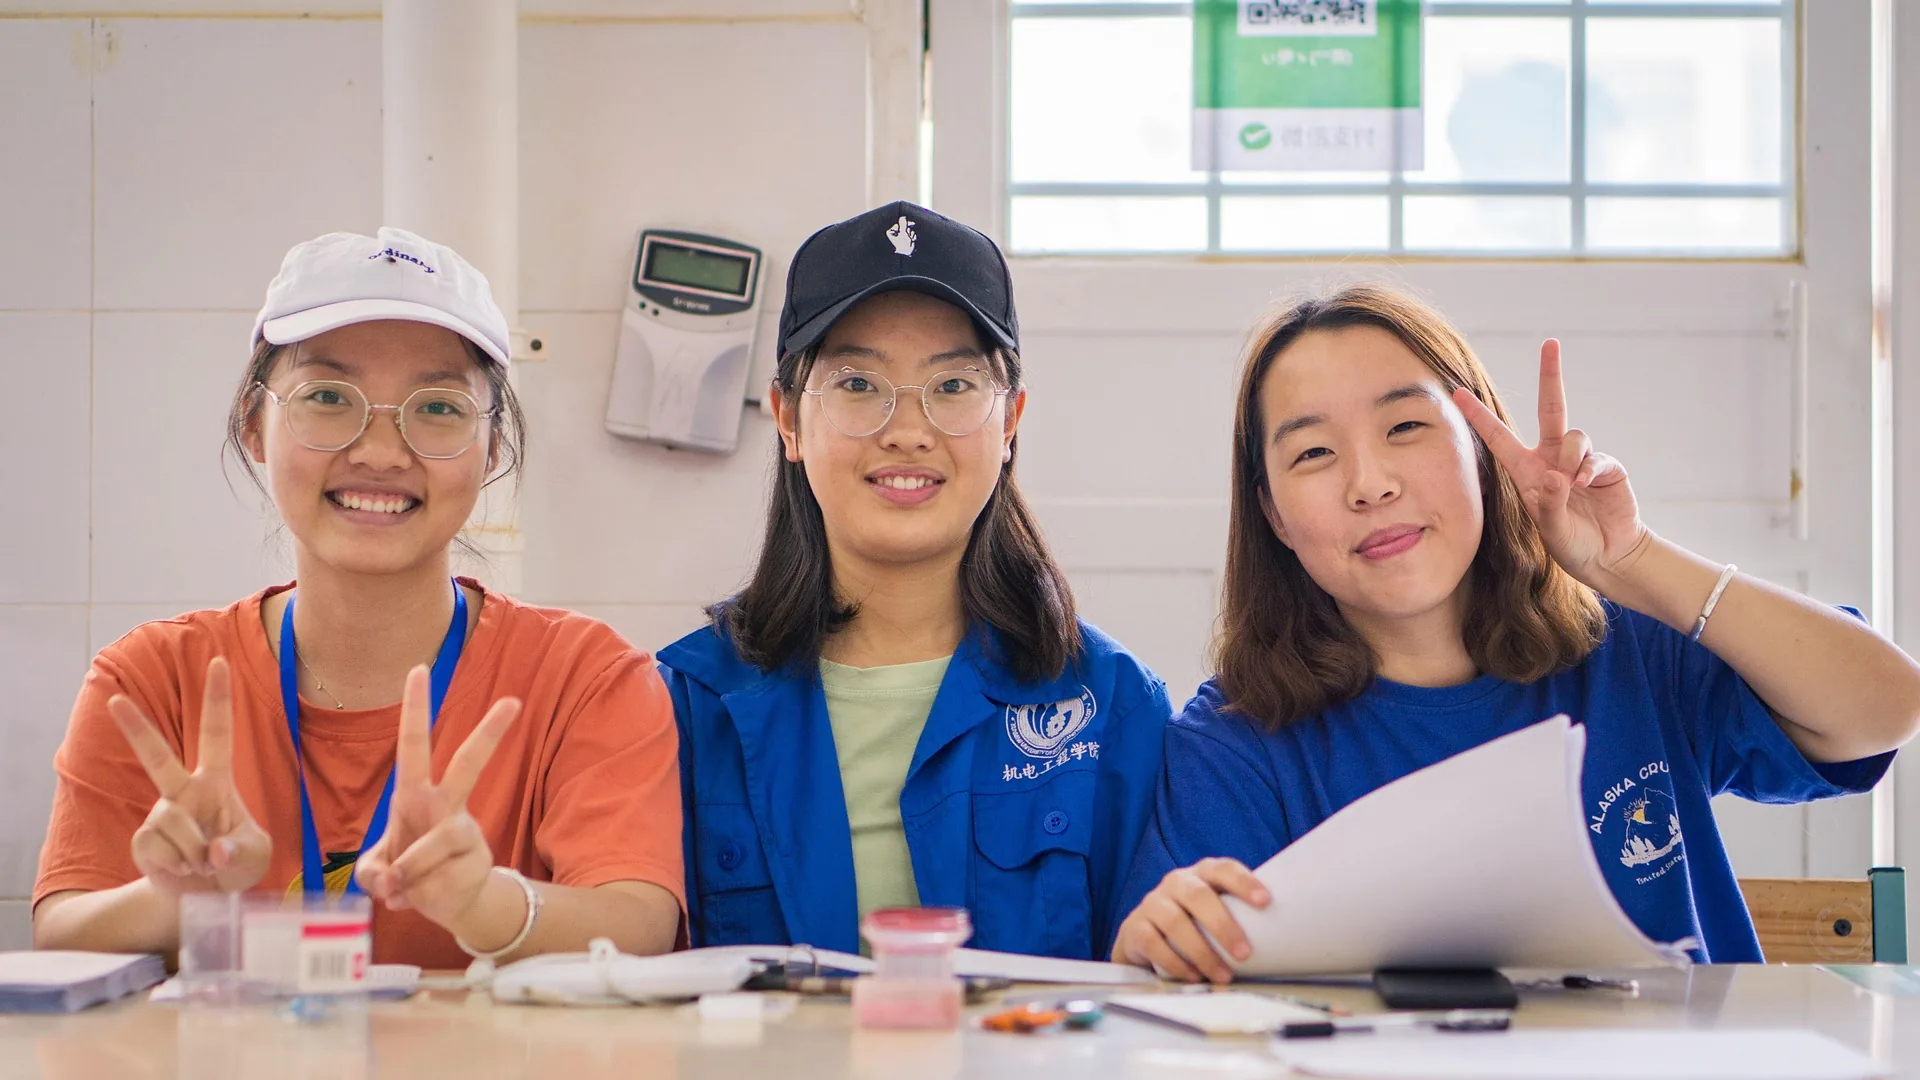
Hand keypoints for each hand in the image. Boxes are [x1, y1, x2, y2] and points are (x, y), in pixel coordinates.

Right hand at [110, 657, 271, 895]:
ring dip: (198, 851)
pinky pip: (164, 848)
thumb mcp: (256, 854)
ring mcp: (160, 815)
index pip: (217, 733)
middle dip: (135, 729)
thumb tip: (215, 849)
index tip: (218, 661)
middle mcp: (183, 792)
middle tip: (114, 699)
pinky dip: (182, 865)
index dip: (218, 699)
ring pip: (176, 822)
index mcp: (216, 782)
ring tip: (204, 863)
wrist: (205, 898)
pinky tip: (184, 870)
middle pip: (156, 757)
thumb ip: (241, 849)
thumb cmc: (234, 862)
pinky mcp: (143, 841)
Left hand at [353, 666, 519, 932]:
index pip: (414, 746)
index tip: (420, 669)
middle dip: (489, 734)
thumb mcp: (376, 872)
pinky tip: (423, 897)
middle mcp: (445, 807)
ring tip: (402, 887)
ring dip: (411, 870)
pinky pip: (438, 880)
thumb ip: (371, 873)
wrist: (451, 904)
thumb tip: (391, 879)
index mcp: (415, 797)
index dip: (416, 709)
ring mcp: (465, 833)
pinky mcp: (478, 862)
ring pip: (437, 842)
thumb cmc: (410, 873)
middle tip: (513, 702)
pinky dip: (419, 896)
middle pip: (468, 765)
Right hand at [1110, 858, 1268, 983]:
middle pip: (1198, 895)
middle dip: (1223, 925)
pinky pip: (1153, 943)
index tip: (1265, 902)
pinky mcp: (1134, 927)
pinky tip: (1193, 976)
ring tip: (1223, 974)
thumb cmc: (1193, 924)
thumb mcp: (1215, 912)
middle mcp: (1176, 882)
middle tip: (1244, 953)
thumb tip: (1288, 938)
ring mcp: (1152, 902)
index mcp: (1201, 874)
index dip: (1243, 882)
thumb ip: (1239, 915)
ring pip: (1175, 921)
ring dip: (1202, 951)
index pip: (1223, 869)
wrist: (1144, 936)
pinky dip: (1175, 962)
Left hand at [1452, 339, 1648, 588]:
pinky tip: (1585, 484)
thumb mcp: (1551, 530)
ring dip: (1571, 457)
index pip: (1498, 437)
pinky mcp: (1606, 466)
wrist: (1608, 556)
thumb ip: (1550, 505)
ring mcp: (1580, 459)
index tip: (1458, 391)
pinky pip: (1595, 456)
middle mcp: (1552, 458)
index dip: (1479, 415)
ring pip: (1574, 436)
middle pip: (1551, 408)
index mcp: (1526, 471)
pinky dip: (1589, 469)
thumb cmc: (1571, 544)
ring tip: (1572, 484)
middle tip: (1551, 343)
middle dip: (1550, 375)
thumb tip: (1557, 477)